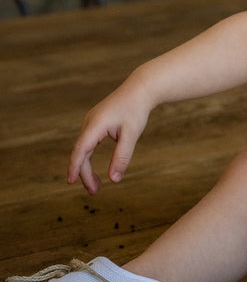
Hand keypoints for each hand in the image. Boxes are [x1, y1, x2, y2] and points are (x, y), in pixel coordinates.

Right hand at [67, 73, 154, 193]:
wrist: (140, 88)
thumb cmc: (136, 110)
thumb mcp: (131, 135)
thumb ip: (122, 157)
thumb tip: (114, 180)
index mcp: (96, 124)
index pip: (81, 149)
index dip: (75, 166)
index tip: (70, 182)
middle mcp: (89, 122)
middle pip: (82, 152)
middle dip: (85, 174)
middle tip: (94, 192)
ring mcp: (91, 122)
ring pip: (84, 149)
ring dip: (87, 168)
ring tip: (96, 187)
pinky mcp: (96, 123)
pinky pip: (88, 144)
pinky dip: (89, 158)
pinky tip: (93, 171)